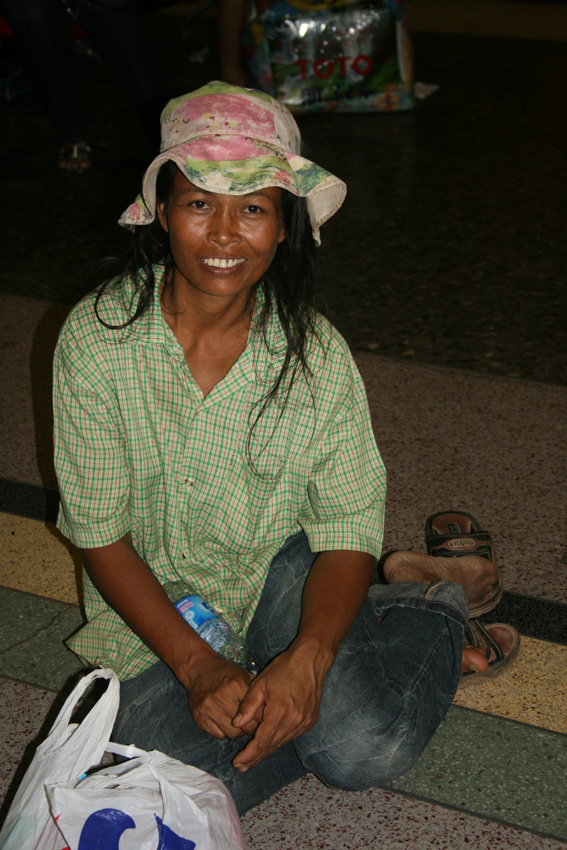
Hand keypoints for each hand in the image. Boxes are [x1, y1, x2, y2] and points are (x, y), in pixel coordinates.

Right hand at [185, 654, 259, 738]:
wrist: (198, 670)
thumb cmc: (224, 672)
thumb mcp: (243, 674)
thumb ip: (256, 690)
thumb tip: (272, 707)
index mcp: (236, 685)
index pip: (256, 711)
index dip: (263, 718)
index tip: (266, 720)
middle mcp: (222, 698)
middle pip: (245, 725)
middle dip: (253, 727)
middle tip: (255, 725)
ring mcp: (209, 709)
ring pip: (233, 734)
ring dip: (239, 732)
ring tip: (242, 725)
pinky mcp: (200, 718)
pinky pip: (219, 735)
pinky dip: (225, 732)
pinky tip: (228, 724)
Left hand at [231, 639, 332, 771]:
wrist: (311, 660)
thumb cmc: (284, 668)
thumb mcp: (260, 683)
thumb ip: (248, 705)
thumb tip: (236, 724)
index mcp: (279, 712)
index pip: (262, 742)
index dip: (249, 755)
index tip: (237, 763)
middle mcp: (294, 721)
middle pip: (272, 746)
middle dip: (255, 757)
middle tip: (241, 766)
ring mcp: (304, 722)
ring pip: (282, 742)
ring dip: (267, 750)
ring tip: (252, 758)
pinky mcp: (310, 720)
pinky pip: (291, 735)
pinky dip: (279, 740)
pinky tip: (270, 742)